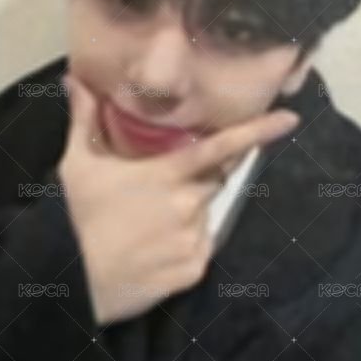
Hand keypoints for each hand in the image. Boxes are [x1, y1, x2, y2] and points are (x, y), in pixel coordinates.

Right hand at [58, 75, 299, 324]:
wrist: (70, 280)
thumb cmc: (75, 217)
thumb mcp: (78, 164)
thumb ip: (85, 119)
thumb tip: (75, 79)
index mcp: (167, 175)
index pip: (219, 148)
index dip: (256, 132)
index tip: (289, 119)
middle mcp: (188, 205)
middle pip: (213, 183)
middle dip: (197, 181)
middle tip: (159, 194)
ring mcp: (193, 240)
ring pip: (204, 217)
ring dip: (188, 215)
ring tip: (148, 228)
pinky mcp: (193, 270)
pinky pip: (199, 250)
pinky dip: (185, 246)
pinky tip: (153, 251)